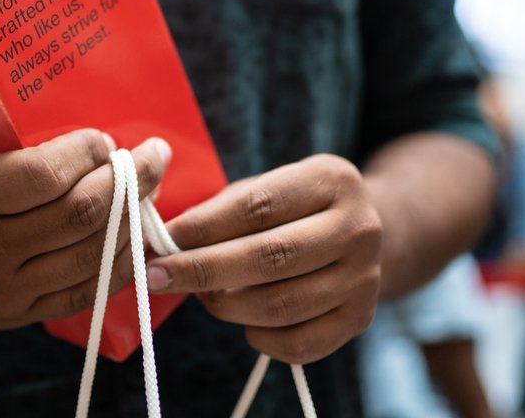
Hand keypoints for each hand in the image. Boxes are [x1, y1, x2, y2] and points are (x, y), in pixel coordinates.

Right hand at [0, 129, 170, 332]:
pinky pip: (87, 293)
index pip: (44, 175)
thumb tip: (86, 128)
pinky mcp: (16, 315)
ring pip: (93, 255)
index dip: (85, 151)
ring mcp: (3, 289)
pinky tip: (135, 234)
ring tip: (151, 190)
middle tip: (154, 155)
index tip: (102, 136)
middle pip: (80, 215)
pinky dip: (120, 261)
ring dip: (134, 219)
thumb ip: (13, 149)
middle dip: (131, 179)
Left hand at [145, 154, 380, 364]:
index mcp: (331, 180)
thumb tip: (166, 241)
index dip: (203, 227)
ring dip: (226, 305)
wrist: (360, 235)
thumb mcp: (266, 188)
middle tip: (158, 277)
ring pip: (280, 305)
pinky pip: (299, 344)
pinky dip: (259, 338)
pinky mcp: (361, 319)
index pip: (258, 206)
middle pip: (269, 257)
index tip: (161, 240)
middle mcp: (358, 227)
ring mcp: (365, 277)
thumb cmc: (293, 208)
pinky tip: (243, 321)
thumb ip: (221, 210)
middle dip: (203, 269)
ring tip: (201, 296)